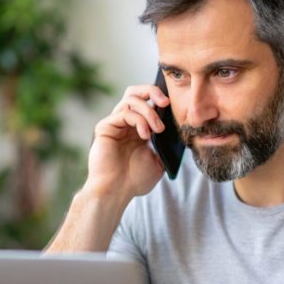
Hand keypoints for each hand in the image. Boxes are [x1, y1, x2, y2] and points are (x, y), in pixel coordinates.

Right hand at [84, 84, 169, 200]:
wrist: (116, 192)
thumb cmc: (134, 180)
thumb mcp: (158, 161)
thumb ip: (165, 144)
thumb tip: (177, 129)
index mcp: (137, 128)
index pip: (147, 101)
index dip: (160, 98)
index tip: (174, 105)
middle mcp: (124, 122)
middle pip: (135, 92)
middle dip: (153, 91)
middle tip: (166, 103)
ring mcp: (114, 123)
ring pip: (131, 99)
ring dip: (149, 111)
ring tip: (158, 129)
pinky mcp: (105, 127)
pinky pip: (124, 113)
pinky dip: (139, 120)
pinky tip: (145, 136)